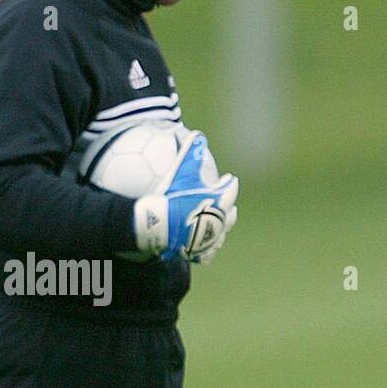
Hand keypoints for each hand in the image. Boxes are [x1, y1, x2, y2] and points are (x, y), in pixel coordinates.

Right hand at [132, 128, 238, 262]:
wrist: (156, 224)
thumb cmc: (169, 196)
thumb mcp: (180, 170)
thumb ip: (190, 152)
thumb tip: (198, 134)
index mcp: (218, 203)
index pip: (230, 191)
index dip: (229, 183)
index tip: (229, 178)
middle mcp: (218, 222)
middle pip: (229, 215)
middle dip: (230, 208)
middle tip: (229, 203)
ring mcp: (207, 239)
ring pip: (220, 236)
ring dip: (220, 229)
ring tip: (218, 225)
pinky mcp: (195, 252)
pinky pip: (205, 253)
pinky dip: (206, 249)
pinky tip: (203, 248)